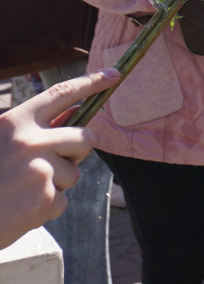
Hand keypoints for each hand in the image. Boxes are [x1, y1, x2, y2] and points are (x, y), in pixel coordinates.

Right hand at [0, 67, 121, 249]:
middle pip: (85, 138)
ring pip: (73, 173)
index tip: (113, 74)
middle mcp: (31, 142)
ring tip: (21, 191)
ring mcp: (41, 170)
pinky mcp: (47, 199)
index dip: (90, 82)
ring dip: (55, 184)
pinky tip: (20, 209)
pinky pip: (62, 200)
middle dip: (76, 152)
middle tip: (46, 166)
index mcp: (15, 123)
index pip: (62, 93)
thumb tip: (78, 113)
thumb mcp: (2, 142)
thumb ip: (37, 128)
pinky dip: (45, 207)